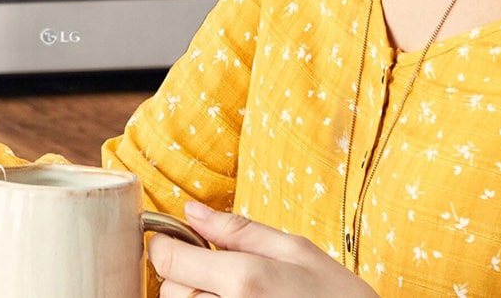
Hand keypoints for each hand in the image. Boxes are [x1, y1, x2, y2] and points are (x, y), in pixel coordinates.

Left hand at [148, 202, 378, 297]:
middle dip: (186, 273)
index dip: (164, 244)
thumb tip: (192, 211)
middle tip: (221, 270)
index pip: (169, 260)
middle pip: (171, 290)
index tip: (171, 239)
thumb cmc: (337, 297)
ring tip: (235, 293)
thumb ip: (239, 230)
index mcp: (245, 279)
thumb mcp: (296, 250)